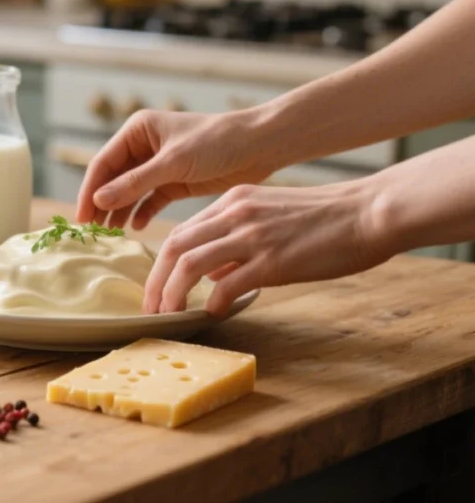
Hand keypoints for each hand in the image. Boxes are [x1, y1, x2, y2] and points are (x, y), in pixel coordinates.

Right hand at [76, 109, 282, 229]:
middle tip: (92, 232)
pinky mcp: (175, 181)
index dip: (90, 191)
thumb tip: (99, 200)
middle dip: (102, 204)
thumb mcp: (173, 163)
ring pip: (129, 191)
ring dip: (120, 211)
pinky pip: (150, 199)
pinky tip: (137, 227)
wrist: (259, 146)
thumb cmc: (217, 142)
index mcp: (137, 131)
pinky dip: (142, 212)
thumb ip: (135, 183)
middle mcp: (144, 146)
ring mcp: (158, 165)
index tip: (81, 218)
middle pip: (112, 179)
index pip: (103, 163)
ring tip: (112, 234)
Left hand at [143, 181, 392, 315]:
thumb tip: (211, 274)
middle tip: (150, 309)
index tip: (155, 289)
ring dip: (172, 295)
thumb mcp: (268, 217)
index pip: (180, 233)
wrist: (368, 212)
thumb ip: (235, 239)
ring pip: (189, 265)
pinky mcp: (272, 259)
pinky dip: (214, 302)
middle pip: (173, 248)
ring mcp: (251, 235)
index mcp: (231, 201)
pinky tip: (215, 314)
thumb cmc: (324, 220)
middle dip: (155, 282)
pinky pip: (227, 284)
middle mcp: (234, 214)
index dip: (160, 265)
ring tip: (169, 316)